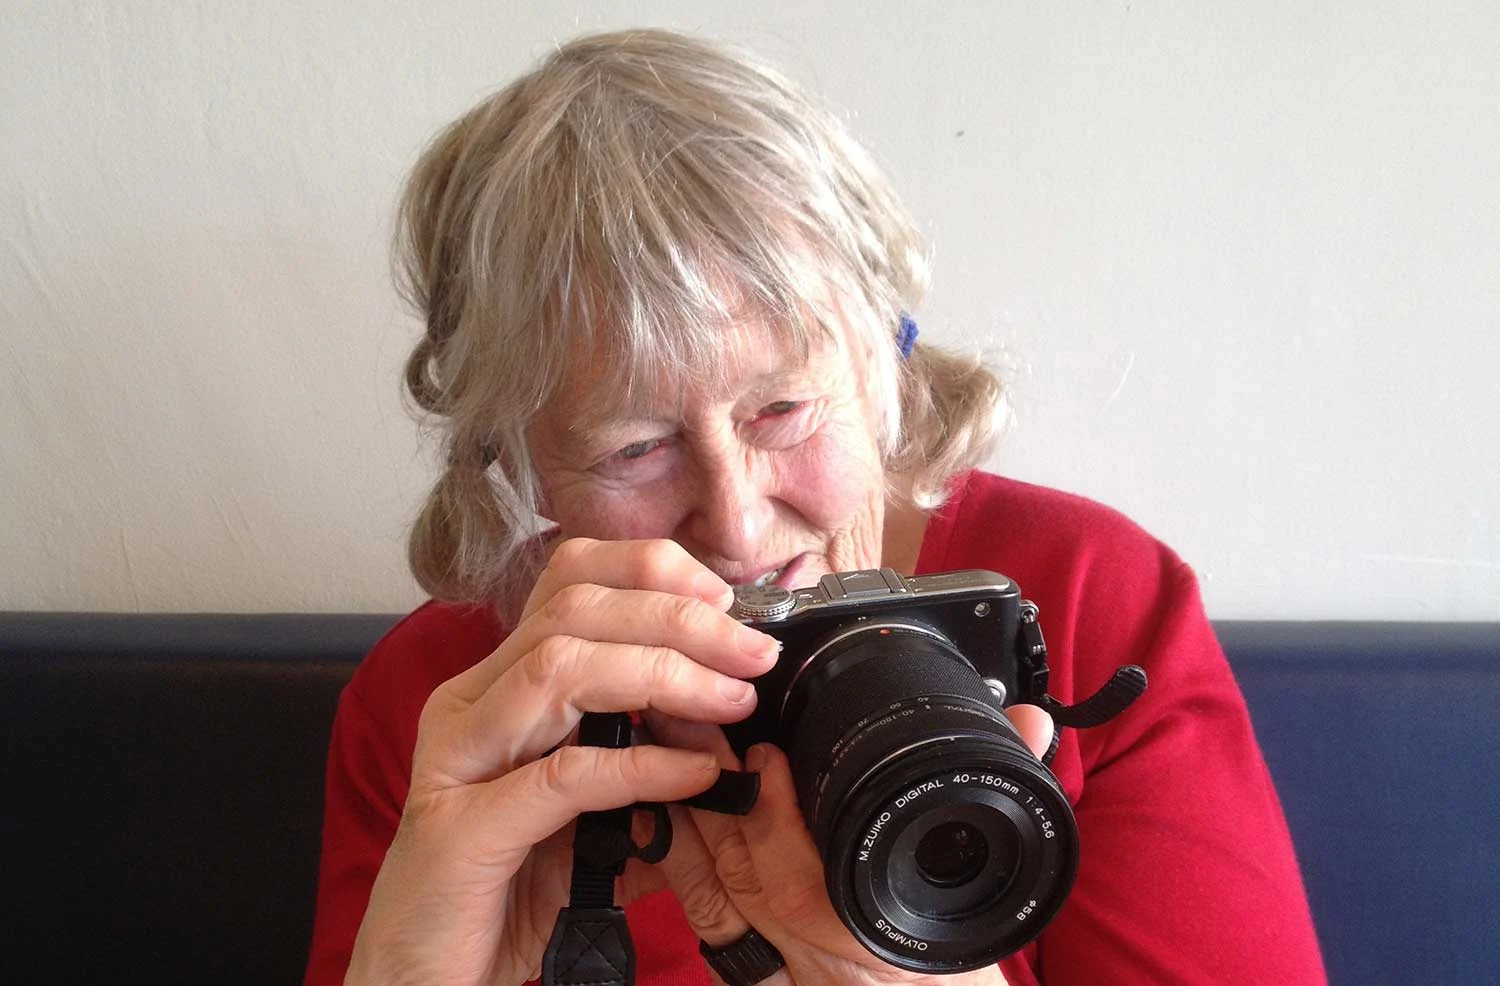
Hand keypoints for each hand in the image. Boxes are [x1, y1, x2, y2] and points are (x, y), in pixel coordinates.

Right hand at [345, 538, 781, 985]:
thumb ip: (641, 772)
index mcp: (496, 688)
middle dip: (678, 618)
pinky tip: (696, 777)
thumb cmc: (501, 897)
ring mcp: (458, 761)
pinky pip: (561, 775)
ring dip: (664, 672)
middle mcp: (470, 706)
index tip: (723, 600)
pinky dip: (641, 767)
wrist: (422, 982)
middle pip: (573, 610)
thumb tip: (723, 743)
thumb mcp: (586, 818)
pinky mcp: (460, 830)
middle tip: (754, 651)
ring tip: (732, 700)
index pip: (567, 581)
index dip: (649, 571)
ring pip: (560, 668)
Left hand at [643, 706, 1055, 985]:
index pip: (803, 886)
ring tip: (663, 739)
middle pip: (739, 878)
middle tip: (687, 715)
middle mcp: (811, 963)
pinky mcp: (749, 974)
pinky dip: (673, 858)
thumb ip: (1007, 800)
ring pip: (709, 893)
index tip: (763, 757)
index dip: (772, 820)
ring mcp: (774, 973)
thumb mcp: (988, 903)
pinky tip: (654, 806)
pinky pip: (700, 916)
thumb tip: (1031, 724)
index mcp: (869, 939)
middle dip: (707, 793)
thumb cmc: (958, 973)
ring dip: (680, 812)